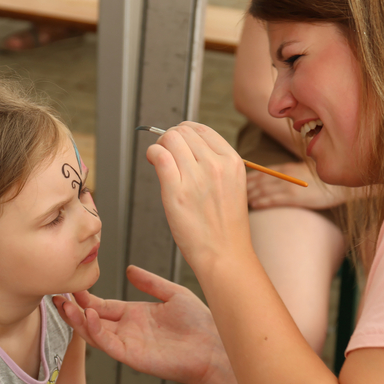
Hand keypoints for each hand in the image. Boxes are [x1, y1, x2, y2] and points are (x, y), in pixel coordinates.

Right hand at [53, 265, 227, 383]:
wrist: (214, 346)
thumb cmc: (199, 323)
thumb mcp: (172, 294)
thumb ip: (150, 282)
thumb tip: (129, 269)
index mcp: (135, 314)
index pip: (103, 305)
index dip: (87, 297)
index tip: (73, 283)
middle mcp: (128, 330)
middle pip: (92, 319)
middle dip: (73, 308)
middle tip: (57, 294)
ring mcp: (128, 344)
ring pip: (94, 333)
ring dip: (78, 320)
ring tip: (65, 304)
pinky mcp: (133, 356)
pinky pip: (108, 344)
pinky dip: (96, 331)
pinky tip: (90, 316)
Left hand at [145, 122, 253, 272]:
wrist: (225, 254)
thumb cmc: (225, 225)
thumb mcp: (232, 185)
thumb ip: (215, 164)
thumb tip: (188, 147)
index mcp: (232, 161)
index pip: (202, 129)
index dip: (185, 131)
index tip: (178, 142)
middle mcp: (215, 165)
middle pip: (183, 132)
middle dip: (170, 138)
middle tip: (166, 152)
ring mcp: (196, 177)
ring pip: (169, 139)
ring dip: (160, 145)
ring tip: (159, 158)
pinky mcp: (176, 191)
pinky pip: (158, 155)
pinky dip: (152, 153)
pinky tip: (153, 161)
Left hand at [246, 160, 347, 209]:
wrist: (340, 184)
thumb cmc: (322, 179)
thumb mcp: (303, 170)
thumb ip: (288, 172)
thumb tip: (274, 177)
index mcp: (287, 168)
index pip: (263, 171)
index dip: (249, 176)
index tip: (238, 181)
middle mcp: (285, 176)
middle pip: (259, 180)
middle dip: (246, 187)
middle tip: (232, 192)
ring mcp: (290, 187)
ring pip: (264, 190)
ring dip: (250, 195)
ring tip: (241, 201)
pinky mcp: (296, 198)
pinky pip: (274, 200)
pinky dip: (262, 202)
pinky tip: (254, 205)